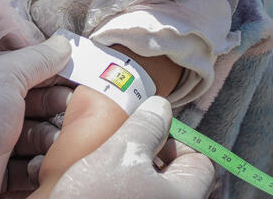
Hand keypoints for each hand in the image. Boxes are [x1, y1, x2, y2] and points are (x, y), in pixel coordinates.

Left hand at [0, 34, 71, 198]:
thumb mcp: (5, 75)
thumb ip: (37, 59)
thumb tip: (64, 43)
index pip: (20, 68)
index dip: (48, 70)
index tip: (74, 75)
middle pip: (29, 103)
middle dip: (53, 106)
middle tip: (73, 109)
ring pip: (30, 136)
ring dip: (48, 139)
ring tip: (57, 142)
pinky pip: (24, 167)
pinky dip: (37, 166)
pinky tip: (43, 165)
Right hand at [51, 96, 214, 198]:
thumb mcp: (121, 152)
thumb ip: (146, 127)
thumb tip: (161, 108)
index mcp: (184, 195)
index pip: (199, 160)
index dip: (174, 138)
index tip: (148, 129)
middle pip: (174, 174)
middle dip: (149, 154)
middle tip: (122, 144)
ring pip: (150, 185)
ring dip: (130, 170)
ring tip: (104, 163)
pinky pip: (133, 196)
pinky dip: (120, 187)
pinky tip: (98, 182)